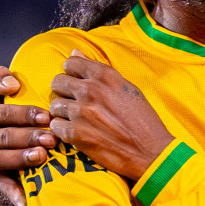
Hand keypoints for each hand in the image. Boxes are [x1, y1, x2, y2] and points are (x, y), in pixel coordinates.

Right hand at [0, 66, 54, 205]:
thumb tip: (12, 85)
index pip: (1, 113)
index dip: (24, 114)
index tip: (47, 115)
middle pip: (3, 137)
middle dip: (29, 137)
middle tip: (52, 137)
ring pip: (0, 160)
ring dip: (22, 159)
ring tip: (43, 155)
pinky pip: (1, 187)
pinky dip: (14, 197)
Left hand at [50, 51, 174, 179]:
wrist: (150, 152)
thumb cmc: (143, 120)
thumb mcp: (128, 89)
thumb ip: (100, 72)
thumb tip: (74, 53)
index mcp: (106, 76)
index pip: (71, 63)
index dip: (71, 73)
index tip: (77, 82)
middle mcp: (91, 90)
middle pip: (58, 82)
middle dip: (63, 92)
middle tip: (74, 103)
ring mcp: (82, 112)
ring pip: (55, 105)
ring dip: (63, 113)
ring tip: (77, 120)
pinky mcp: (76, 134)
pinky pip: (55, 126)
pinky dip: (63, 131)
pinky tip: (76, 133)